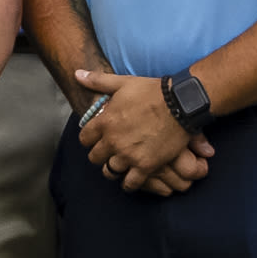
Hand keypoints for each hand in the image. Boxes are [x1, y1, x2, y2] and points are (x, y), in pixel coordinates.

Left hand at [75, 78, 208, 192]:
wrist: (179, 104)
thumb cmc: (151, 92)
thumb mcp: (122, 82)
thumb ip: (97, 81)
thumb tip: (77, 73)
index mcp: (105, 122)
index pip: (85, 139)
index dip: (90, 139)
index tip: (97, 139)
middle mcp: (113, 141)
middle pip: (95, 157)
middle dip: (101, 155)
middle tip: (109, 153)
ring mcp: (128, 155)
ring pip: (110, 171)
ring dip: (114, 169)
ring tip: (120, 166)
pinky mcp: (145, 166)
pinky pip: (130, 183)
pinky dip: (129, 183)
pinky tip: (132, 179)